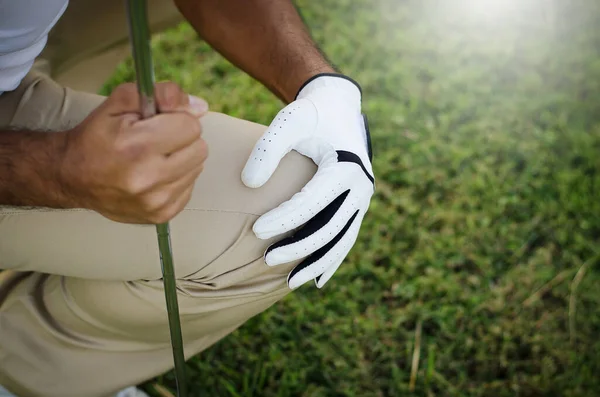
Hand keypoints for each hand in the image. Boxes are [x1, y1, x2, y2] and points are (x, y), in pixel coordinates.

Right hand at [60, 82, 208, 223]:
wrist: (71, 176)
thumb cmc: (97, 136)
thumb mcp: (121, 101)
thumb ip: (162, 94)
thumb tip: (200, 107)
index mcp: (137, 146)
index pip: (192, 126)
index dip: (177, 119)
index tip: (160, 122)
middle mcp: (148, 178)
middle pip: (200, 148)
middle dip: (182, 139)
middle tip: (158, 140)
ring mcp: (156, 201)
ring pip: (197, 168)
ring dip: (181, 159)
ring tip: (154, 158)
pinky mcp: (161, 215)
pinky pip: (190, 188)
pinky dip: (177, 179)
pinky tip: (155, 175)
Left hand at [242, 74, 374, 288]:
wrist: (338, 107)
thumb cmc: (310, 114)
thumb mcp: (288, 121)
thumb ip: (267, 149)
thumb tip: (249, 184)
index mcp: (346, 166)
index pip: (312, 202)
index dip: (284, 219)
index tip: (255, 231)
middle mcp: (360, 186)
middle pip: (329, 227)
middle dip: (299, 247)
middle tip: (267, 260)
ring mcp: (363, 198)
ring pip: (341, 239)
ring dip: (317, 263)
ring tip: (291, 283)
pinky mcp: (358, 204)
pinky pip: (346, 237)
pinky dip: (333, 259)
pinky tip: (318, 281)